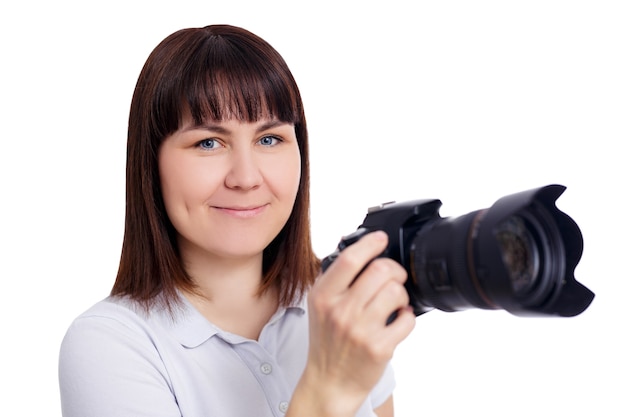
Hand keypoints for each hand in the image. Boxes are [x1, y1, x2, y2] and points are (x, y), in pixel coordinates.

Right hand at [294, 231, 415, 415]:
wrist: (330, 381)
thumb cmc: (327, 341)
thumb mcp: (319, 306)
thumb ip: (334, 278)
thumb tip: (357, 247)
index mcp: (323, 296)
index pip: (349, 260)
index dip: (370, 244)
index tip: (381, 239)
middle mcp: (340, 311)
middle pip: (379, 271)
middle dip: (394, 269)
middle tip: (394, 276)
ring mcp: (360, 330)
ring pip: (396, 292)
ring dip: (402, 294)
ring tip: (395, 302)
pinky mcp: (379, 347)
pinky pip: (407, 319)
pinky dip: (409, 317)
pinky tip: (399, 320)